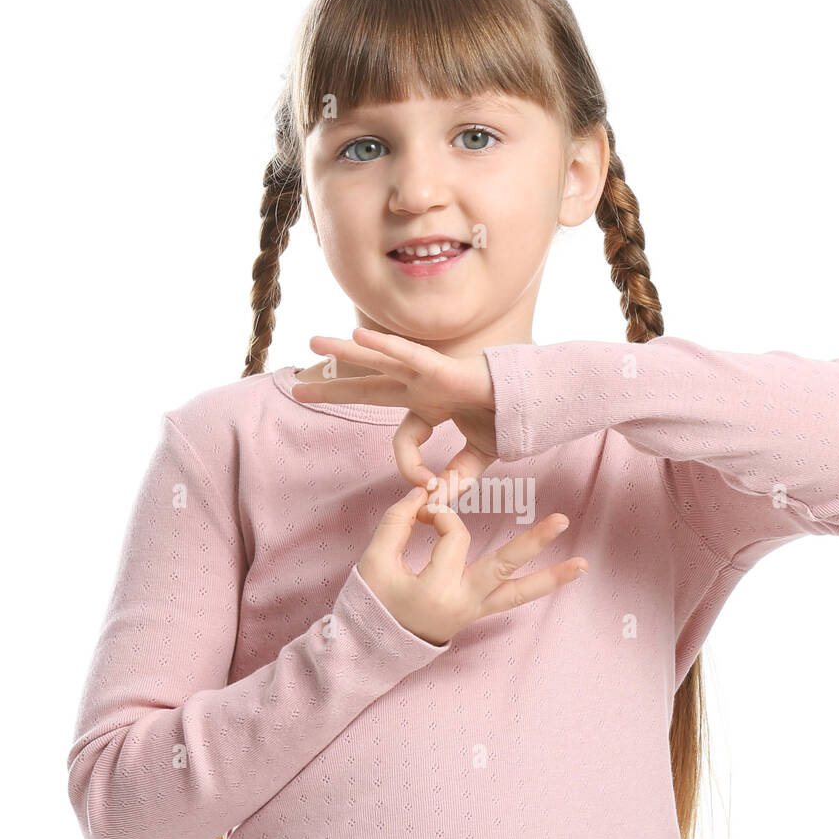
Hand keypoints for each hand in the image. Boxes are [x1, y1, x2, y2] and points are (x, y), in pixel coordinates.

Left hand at [290, 328, 497, 513]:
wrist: (541, 408)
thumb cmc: (511, 423)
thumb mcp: (477, 458)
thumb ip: (454, 478)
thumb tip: (434, 502)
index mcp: (431, 408)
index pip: (403, 440)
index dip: (410, 467)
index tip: (429, 488)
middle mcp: (424, 389)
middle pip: (369, 387)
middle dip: (334, 389)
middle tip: (297, 386)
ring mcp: (432, 376)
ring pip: (380, 364)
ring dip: (345, 354)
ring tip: (312, 342)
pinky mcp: (445, 369)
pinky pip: (409, 356)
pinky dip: (384, 346)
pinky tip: (357, 336)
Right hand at [357, 485, 588, 646]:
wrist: (375, 646)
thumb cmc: (373, 603)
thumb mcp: (375, 561)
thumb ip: (397, 522)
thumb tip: (422, 494)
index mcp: (435, 590)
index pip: (453, 535)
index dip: (440, 514)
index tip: (422, 511)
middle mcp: (462, 603)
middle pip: (503, 565)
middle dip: (533, 542)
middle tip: (562, 521)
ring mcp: (474, 611)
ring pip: (518, 593)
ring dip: (552, 578)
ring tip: (583, 566)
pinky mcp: (479, 613)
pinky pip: (513, 600)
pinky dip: (538, 587)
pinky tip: (568, 575)